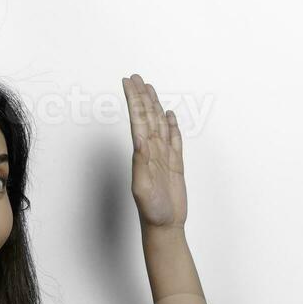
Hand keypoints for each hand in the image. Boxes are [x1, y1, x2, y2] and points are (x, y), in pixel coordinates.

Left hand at [122, 73, 186, 229]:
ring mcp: (163, 157)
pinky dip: (172, 126)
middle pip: (147, 117)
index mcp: (142, 154)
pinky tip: (169, 114)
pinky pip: (174, 140)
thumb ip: (141, 165)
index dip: (133, 100)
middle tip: (136, 77)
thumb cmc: (152, 212)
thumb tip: (139, 141)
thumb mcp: (142, 189)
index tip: (128, 82)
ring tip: (150, 88)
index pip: (138, 120)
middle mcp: (151, 152)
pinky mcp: (174, 165)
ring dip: (154, 106)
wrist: (164, 227)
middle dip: (142, 96)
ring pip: (159, 125)